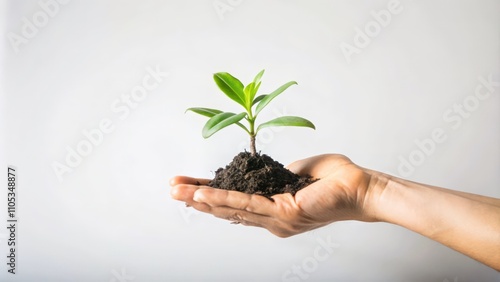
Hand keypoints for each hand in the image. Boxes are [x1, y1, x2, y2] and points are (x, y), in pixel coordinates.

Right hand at [170, 154, 373, 236]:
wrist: (360, 187)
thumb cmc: (333, 179)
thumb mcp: (293, 173)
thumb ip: (273, 176)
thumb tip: (259, 171)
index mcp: (273, 210)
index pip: (235, 203)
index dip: (210, 195)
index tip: (189, 186)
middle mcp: (271, 219)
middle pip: (227, 209)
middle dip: (197, 199)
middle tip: (171, 190)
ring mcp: (276, 220)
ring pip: (232, 208)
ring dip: (202, 199)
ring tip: (177, 192)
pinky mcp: (283, 213)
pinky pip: (248, 203)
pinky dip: (223, 198)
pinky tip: (203, 195)